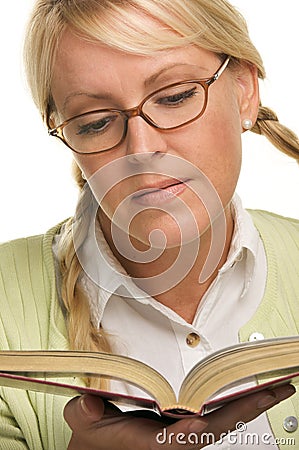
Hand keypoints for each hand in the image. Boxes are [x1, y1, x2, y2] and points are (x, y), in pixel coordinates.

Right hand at [64, 384, 294, 449]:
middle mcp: (174, 438)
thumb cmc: (94, 436)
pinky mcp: (184, 425)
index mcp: (151, 441)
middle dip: (248, 408)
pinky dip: (236, 403)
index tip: (211, 418)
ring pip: (222, 421)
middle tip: (280, 389)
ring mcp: (182, 432)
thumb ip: (85, 414)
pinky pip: (216, 414)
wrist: (97, 446)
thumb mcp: (83, 422)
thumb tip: (88, 404)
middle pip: (216, 426)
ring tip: (276, 388)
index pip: (180, 437)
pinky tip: (252, 393)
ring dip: (249, 404)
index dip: (196, 429)